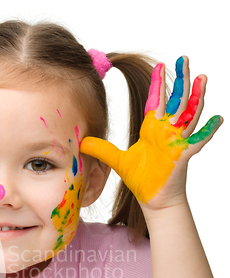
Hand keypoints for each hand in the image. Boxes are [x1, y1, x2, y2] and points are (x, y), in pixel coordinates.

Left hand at [80, 56, 222, 210]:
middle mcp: (167, 132)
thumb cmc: (141, 179)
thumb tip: (81, 142)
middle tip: (185, 58)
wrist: (153, 199)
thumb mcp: (117, 160)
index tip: (160, 66)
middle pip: (177, 101)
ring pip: (190, 115)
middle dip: (182, 80)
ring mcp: (177, 142)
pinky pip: (198, 141)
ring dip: (197, 97)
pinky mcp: (182, 156)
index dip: (159, 84)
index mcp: (153, 130)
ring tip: (203, 78)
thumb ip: (101, 149)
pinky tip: (217, 118)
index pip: (158, 102)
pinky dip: (208, 130)